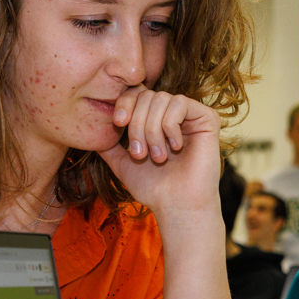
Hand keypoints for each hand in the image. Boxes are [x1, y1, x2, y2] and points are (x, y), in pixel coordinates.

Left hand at [104, 88, 222, 219]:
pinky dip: (170, 126)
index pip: (137, 93)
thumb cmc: (153, 187)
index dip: (124, 102)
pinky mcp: (207, 118)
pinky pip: (180, 103)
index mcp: (156, 119)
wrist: (176, 205)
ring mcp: (191, 114)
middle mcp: (174, 113)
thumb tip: (92, 131)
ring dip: (152, 130)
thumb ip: (109, 146)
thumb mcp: (122, 163)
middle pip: (146, 95)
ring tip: (158, 157)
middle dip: (137, 124)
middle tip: (140, 154)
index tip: (118, 123)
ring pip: (161, 99)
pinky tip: (176, 147)